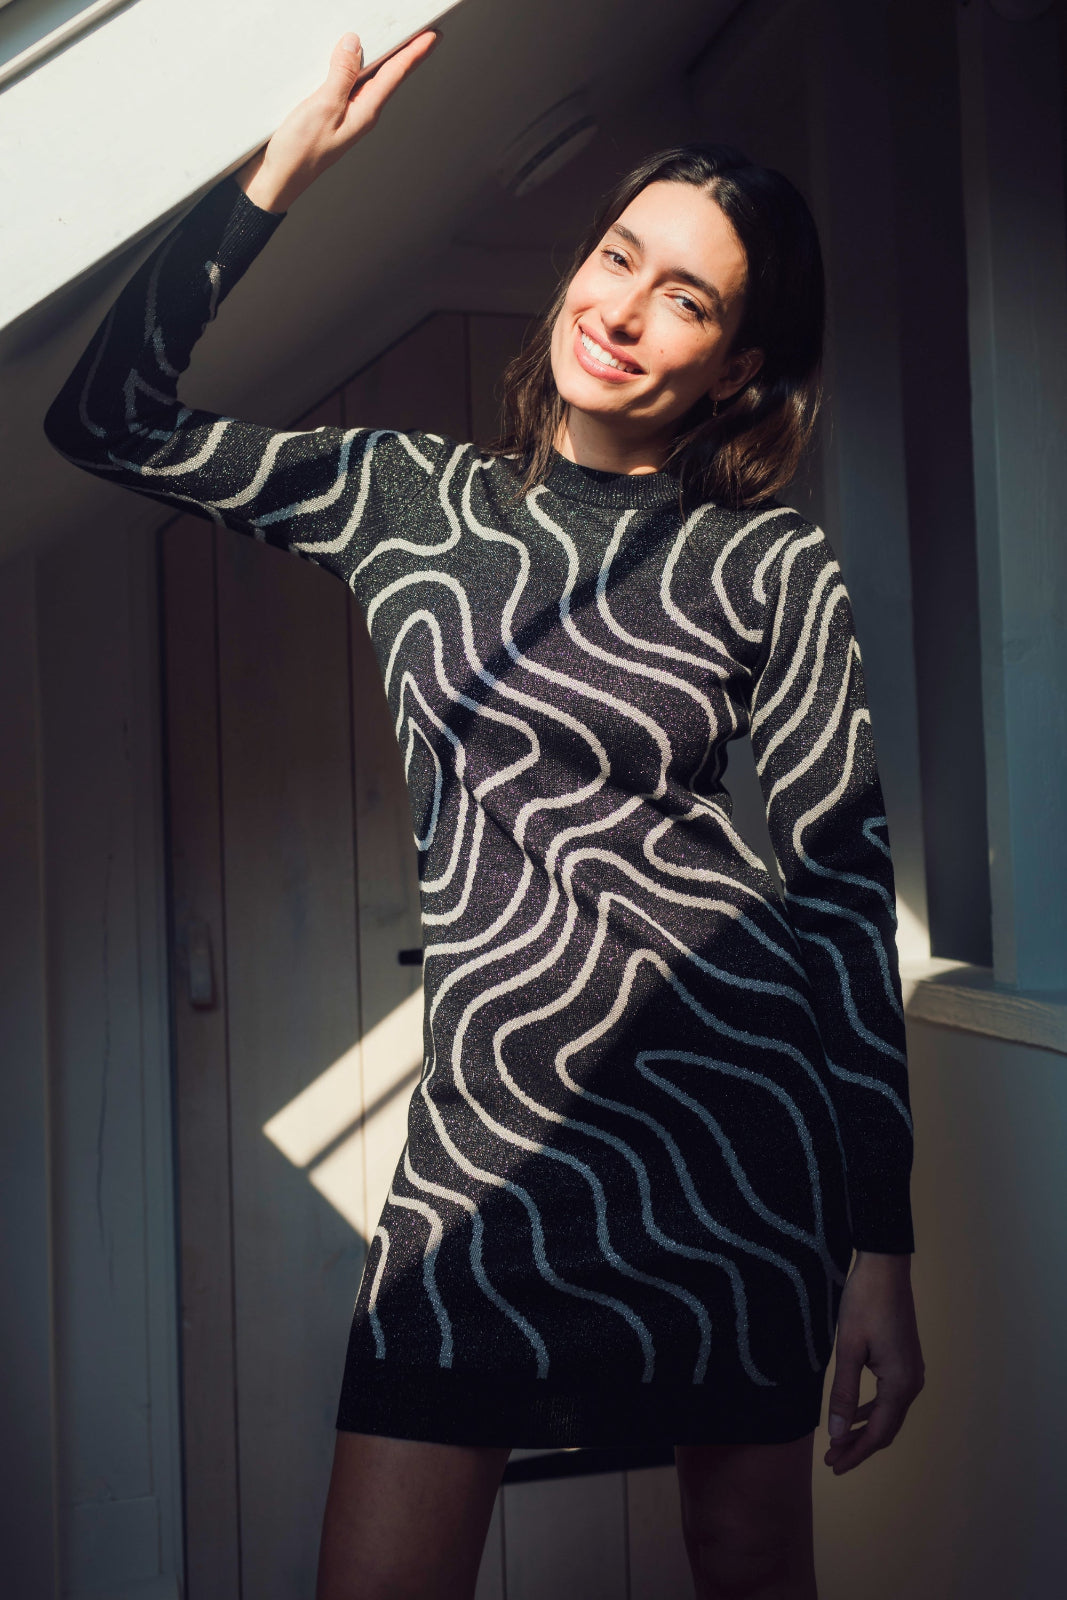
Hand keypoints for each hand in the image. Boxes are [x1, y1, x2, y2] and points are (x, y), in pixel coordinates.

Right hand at [236, 29, 439, 213]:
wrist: (277, 180)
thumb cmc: (300, 153)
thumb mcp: (323, 107)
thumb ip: (341, 74)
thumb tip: (354, 43)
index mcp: (365, 112)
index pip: (396, 74)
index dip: (415, 52)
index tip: (434, 36)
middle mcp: (360, 113)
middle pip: (388, 75)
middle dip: (406, 53)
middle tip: (424, 36)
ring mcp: (345, 113)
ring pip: (369, 78)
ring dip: (382, 58)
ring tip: (397, 42)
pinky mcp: (329, 112)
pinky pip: (349, 83)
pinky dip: (356, 67)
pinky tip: (353, 61)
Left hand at [823, 1251, 923, 1474]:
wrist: (885, 1268)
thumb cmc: (865, 1303)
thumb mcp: (848, 1348)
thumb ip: (843, 1393)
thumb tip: (838, 1434)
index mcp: (900, 1383)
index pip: (878, 1433)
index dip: (856, 1453)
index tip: (833, 1466)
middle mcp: (912, 1382)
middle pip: (886, 1428)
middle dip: (859, 1446)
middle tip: (832, 1461)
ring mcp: (912, 1371)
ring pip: (889, 1414)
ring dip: (865, 1429)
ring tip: (840, 1442)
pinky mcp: (906, 1360)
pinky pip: (890, 1397)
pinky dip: (872, 1410)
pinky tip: (855, 1413)